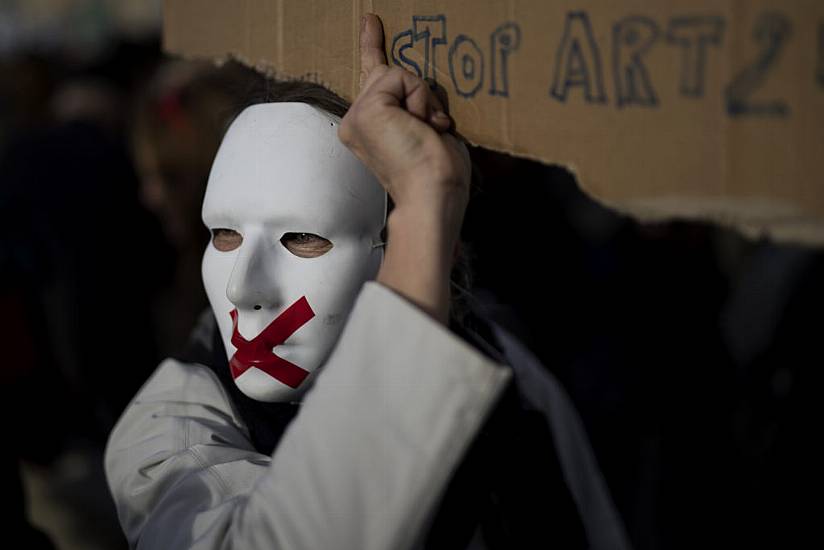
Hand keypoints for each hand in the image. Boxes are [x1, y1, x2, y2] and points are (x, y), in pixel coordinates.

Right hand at [338, 13, 470, 324]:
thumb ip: (413, 106)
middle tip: (430, 130)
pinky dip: (419, 99)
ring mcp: (357, 115)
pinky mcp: (367, 110)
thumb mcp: (426, 130)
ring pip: (399, 75)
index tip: (371, 22)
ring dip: (423, 101)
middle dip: (421, 97)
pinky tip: (418, 125)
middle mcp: (354, 121)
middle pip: (393, 75)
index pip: (372, 78)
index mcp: (368, 129)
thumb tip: (418, 97)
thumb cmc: (437, 174)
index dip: (371, 46)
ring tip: (425, 132)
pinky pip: (402, 78)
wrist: (431, 194)